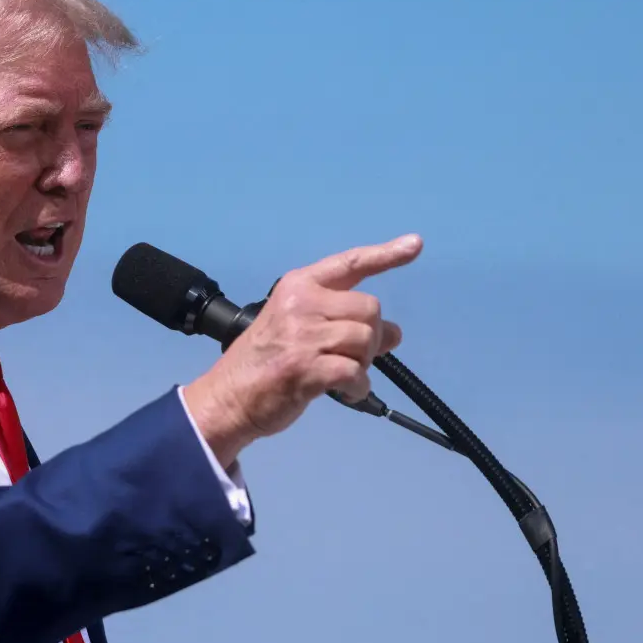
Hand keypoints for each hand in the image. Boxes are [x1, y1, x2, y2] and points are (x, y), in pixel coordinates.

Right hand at [184, 234, 422, 466]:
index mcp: (298, 286)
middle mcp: (301, 303)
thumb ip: (342, 323)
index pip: (350, 263)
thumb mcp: (298, 329)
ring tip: (341, 376)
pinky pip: (356, 373)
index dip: (386, 254)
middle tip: (352, 357)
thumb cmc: (263, 362)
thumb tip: (394, 333)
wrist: (228, 397)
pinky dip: (358, 388)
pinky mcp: (306, 367)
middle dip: (371, 338)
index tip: (415, 244)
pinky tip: (345, 393)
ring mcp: (303, 335)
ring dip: (363, 365)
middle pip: (369, 310)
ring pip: (366, 341)